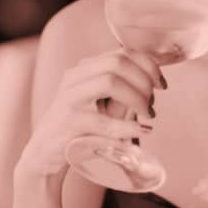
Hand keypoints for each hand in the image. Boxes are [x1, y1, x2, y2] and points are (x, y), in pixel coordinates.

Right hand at [17, 49, 164, 177]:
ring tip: (148, 116)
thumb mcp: (101, 104)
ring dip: (137, 98)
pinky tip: (142, 131)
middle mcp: (75, 78)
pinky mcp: (68, 123)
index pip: (122, 53)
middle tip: (153, 104)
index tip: (162, 85)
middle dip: (144, 80)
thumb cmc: (80, 129)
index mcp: (85, 69)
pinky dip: (127, 127)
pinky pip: (102, 121)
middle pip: (117, 63)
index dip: (149, 65)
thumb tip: (154, 81)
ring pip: (109, 82)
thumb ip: (122, 91)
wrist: (45, 154)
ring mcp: (69, 99)